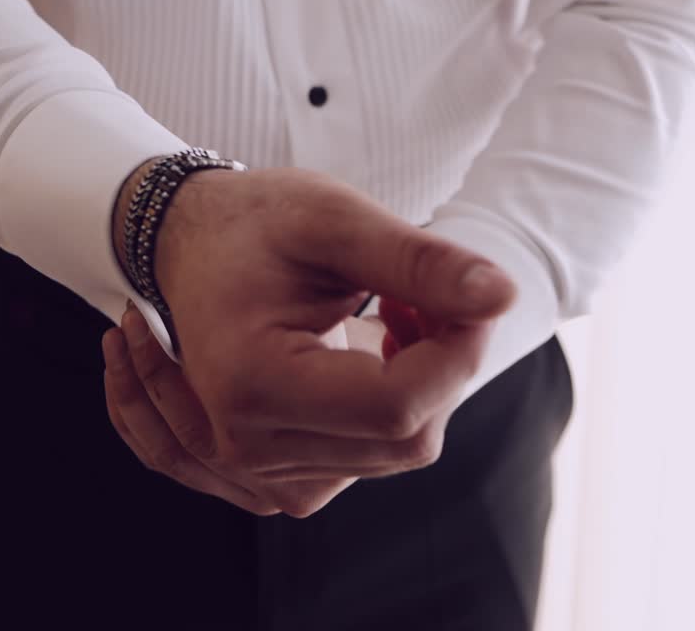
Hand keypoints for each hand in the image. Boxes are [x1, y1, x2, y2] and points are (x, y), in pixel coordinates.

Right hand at [110, 167, 514, 515]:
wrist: (193, 244)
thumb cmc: (255, 222)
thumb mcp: (333, 220)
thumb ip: (417, 260)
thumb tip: (502, 296)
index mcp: (250, 380)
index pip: (398, 404)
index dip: (460, 351)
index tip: (473, 294)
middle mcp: (249, 442)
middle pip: (407, 434)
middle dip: (446, 364)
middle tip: (431, 290)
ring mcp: (263, 468)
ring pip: (400, 449)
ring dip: (424, 382)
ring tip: (396, 309)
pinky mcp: (284, 473)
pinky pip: (376, 456)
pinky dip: (397, 406)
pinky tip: (379, 349)